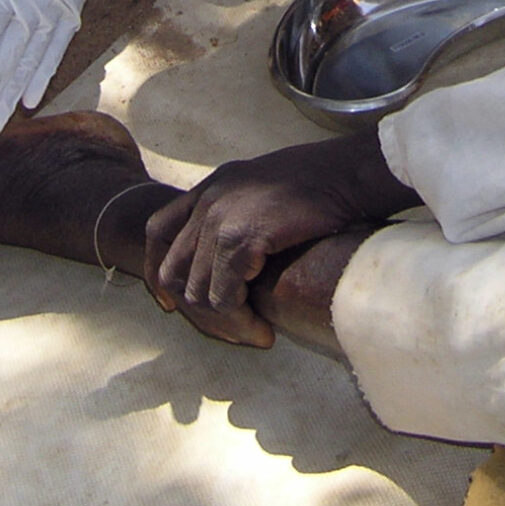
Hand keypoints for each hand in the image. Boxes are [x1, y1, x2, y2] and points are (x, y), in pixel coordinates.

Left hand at [143, 132, 417, 346]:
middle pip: (173, 269)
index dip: (159, 271)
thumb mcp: (264, 187)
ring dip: (223, 320)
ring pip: (198, 291)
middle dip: (195, 308)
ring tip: (252, 331)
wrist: (347, 173)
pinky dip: (240, 319)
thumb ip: (240, 210)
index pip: (158, 230)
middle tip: (229, 327)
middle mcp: (208, 201)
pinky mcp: (241, 239)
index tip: (171, 302)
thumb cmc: (320, 183)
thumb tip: (238, 254)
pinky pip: (224, 296)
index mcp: (210, 187)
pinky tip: (262, 327)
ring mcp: (221, 219)